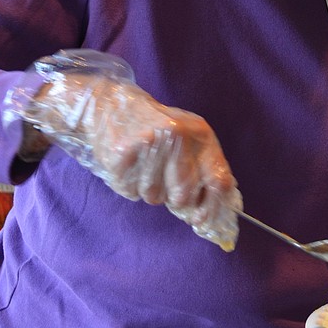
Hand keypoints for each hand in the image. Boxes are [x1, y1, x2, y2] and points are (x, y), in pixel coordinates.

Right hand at [21, 64, 241, 249]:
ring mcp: (148, 143)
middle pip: (184, 195)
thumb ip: (203, 170)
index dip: (212, 207)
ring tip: (143, 166)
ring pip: (155, 197)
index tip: (201, 221)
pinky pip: (131, 192)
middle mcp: (177, 136)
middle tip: (164, 182)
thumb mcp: (187, 138)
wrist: (109, 106)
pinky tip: (128, 165)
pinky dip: (129, 186)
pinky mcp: (122, 153)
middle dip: (174, 199)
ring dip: (149, 190)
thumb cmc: (154, 128)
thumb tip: (208, 214)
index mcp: (200, 133)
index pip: (219, 180)